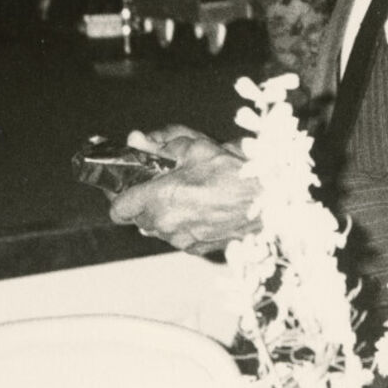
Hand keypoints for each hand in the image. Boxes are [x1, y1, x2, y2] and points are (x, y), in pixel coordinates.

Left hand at [108, 125, 260, 254]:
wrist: (269, 200)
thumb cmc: (233, 173)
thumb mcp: (195, 147)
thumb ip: (160, 145)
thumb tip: (136, 139)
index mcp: (159, 199)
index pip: (119, 208)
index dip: (119, 196)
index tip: (126, 186)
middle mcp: (166, 225)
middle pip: (139, 219)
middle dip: (146, 202)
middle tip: (162, 185)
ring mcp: (182, 240)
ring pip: (160, 229)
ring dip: (165, 215)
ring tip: (187, 196)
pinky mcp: (199, 249)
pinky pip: (180, 237)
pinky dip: (184, 225)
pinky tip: (201, 210)